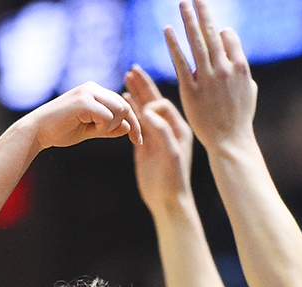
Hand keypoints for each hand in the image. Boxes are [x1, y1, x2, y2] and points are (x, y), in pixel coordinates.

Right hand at [25, 81, 141, 152]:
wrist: (37, 131)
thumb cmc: (61, 131)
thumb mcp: (90, 131)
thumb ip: (109, 129)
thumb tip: (128, 127)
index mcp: (95, 91)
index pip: (123, 104)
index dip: (134, 123)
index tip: (138, 141)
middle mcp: (93, 88)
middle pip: (125, 106)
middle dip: (123, 126)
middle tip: (103, 136)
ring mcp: (88, 92)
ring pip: (119, 110)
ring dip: (110, 127)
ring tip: (92, 131)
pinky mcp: (84, 101)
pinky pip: (108, 116)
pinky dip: (102, 128)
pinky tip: (88, 130)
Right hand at [126, 66, 194, 212]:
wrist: (168, 202)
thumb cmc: (174, 180)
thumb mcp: (170, 154)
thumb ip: (161, 130)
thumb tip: (147, 110)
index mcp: (179, 128)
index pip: (164, 105)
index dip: (151, 100)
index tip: (141, 100)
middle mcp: (168, 129)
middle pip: (153, 101)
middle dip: (143, 86)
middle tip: (132, 69)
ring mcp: (156, 137)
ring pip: (143, 110)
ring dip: (135, 94)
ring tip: (126, 77)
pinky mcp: (145, 146)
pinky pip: (136, 123)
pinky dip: (129, 110)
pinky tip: (123, 99)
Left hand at [164, 0, 256, 155]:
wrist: (230, 141)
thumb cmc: (240, 118)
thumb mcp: (249, 90)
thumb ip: (241, 68)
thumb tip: (234, 49)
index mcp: (240, 66)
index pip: (229, 37)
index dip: (221, 32)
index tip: (214, 28)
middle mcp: (224, 69)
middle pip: (212, 34)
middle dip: (203, 13)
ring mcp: (207, 79)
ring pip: (196, 43)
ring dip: (188, 21)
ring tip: (182, 4)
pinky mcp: (191, 90)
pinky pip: (181, 62)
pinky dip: (174, 45)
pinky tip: (168, 30)